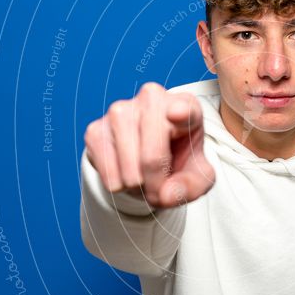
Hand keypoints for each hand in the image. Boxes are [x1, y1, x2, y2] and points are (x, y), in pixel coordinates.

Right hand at [84, 82, 215, 208]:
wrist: (149, 158)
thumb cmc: (179, 160)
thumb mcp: (198, 178)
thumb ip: (191, 186)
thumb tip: (166, 195)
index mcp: (186, 106)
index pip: (184, 109)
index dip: (181, 113)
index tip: (177, 114)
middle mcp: (152, 99)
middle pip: (152, 157)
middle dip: (156, 184)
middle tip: (160, 186)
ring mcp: (120, 111)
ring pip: (129, 168)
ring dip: (137, 186)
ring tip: (144, 175)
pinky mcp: (96, 129)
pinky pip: (107, 172)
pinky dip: (117, 184)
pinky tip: (125, 170)